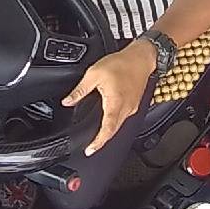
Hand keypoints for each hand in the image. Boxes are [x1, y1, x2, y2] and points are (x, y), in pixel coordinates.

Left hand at [62, 40, 156, 155]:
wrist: (142, 57)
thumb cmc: (122, 63)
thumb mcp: (94, 74)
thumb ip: (80, 90)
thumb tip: (67, 101)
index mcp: (116, 104)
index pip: (107, 130)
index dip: (98, 143)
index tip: (90, 151)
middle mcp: (126, 109)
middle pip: (113, 131)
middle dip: (102, 141)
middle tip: (91, 147)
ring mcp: (132, 107)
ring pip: (119, 126)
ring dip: (109, 132)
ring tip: (98, 136)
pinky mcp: (135, 104)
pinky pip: (124, 118)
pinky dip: (115, 122)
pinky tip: (108, 119)